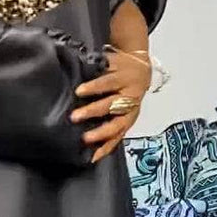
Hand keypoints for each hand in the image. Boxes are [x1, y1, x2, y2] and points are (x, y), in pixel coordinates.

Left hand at [70, 47, 148, 163]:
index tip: (79, 91)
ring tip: (85, 140)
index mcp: (125, 78)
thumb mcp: (111, 60)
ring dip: (101, 133)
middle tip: (75, 117)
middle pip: (112, 105)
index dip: (94, 87)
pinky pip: (119, 137)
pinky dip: (107, 147)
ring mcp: (131, 112)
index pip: (108, 82)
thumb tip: (75, 67)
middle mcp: (130, 96)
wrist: (142, 70)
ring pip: (118, 125)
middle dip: (93, 112)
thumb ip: (97, 66)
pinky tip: (95, 156)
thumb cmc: (121, 65)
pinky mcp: (129, 123)